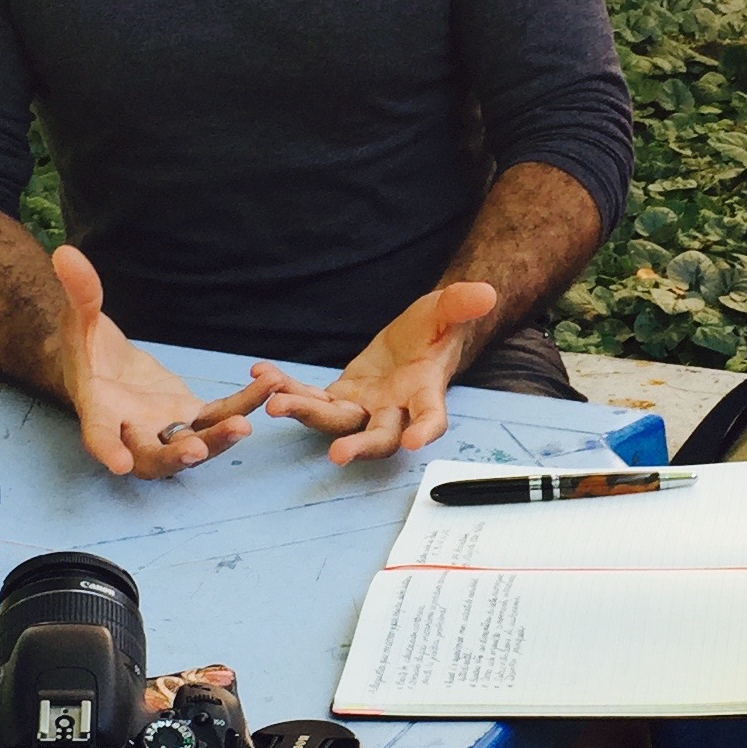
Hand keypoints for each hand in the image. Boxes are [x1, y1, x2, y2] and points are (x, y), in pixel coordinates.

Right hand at [49, 245, 272, 479]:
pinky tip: (271, 383)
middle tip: (196, 451)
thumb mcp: (79, 317)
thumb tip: (65, 253)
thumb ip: (79, 293)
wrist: (104, 366)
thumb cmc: (85, 347)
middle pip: (152, 458)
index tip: (118, 465)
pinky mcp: (190, 416)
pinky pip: (220, 415)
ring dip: (219, 440)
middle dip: (174, 457)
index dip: (107, 450)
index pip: (98, 435)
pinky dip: (244, 404)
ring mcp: (164, 428)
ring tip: (247, 424)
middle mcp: (132, 431)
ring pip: (193, 445)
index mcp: (98, 411)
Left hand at [251, 280, 501, 466]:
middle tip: (337, 454)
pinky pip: (310, 397)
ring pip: (335, 420)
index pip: (430, 418)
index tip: (414, 443)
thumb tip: (486, 293)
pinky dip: (286, 387)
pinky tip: (260, 373)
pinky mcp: (339, 397)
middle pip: (377, 436)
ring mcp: (363, 408)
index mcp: (425, 394)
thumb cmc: (437, 328)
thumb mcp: (447, 311)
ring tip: (275, 402)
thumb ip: (461, 305)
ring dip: (306, 413)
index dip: (424, 432)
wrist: (417, 337)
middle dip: (358, 445)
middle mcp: (394, 412)